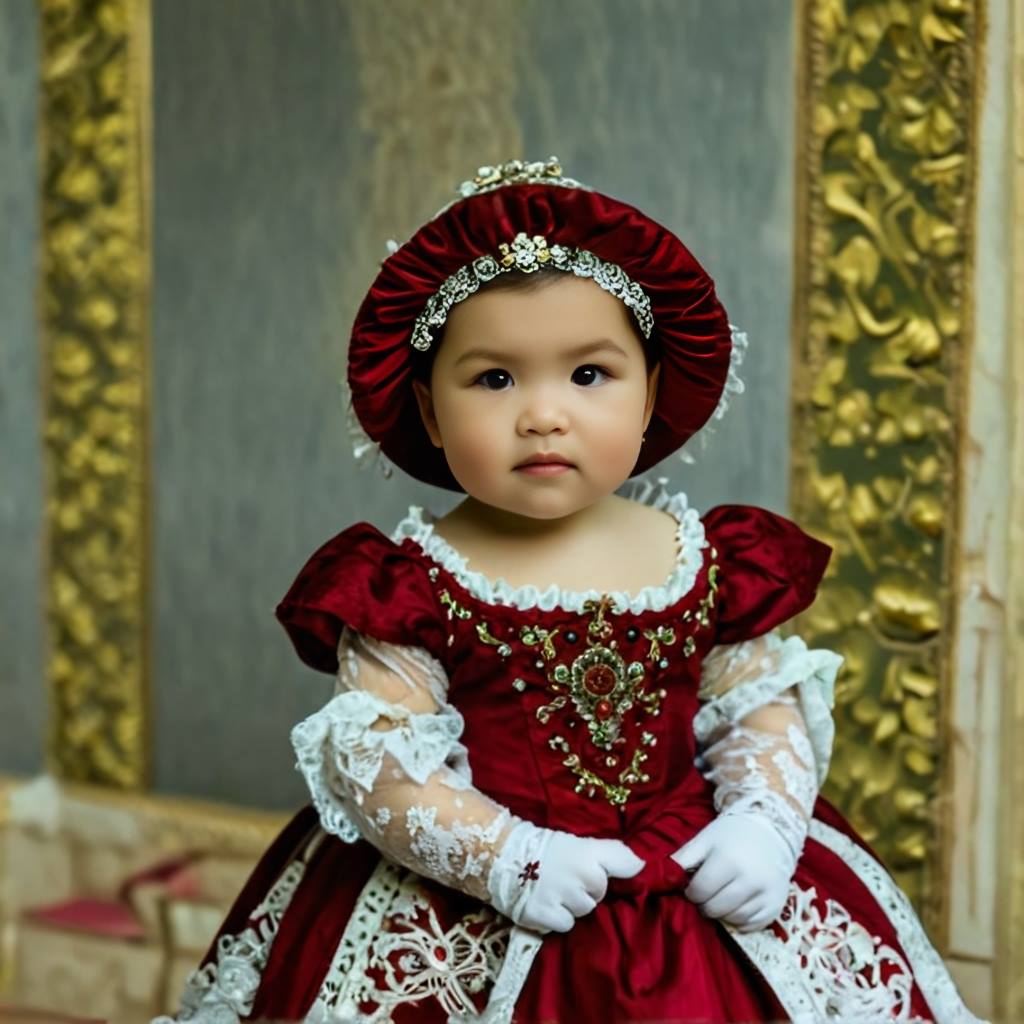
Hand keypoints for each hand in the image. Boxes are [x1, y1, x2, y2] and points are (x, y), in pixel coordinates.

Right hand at [487, 820, 644, 933]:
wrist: (502, 854)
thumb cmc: (546, 849)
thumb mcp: (579, 844)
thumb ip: (612, 855)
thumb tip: (643, 865)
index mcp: (587, 851)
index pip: (623, 861)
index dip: (625, 868)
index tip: (618, 869)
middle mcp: (579, 874)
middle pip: (599, 894)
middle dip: (587, 889)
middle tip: (567, 878)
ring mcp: (561, 896)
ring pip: (582, 911)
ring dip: (572, 905)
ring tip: (555, 890)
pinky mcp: (544, 915)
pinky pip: (565, 925)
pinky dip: (557, 918)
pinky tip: (546, 903)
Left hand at [671, 811, 795, 932]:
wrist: (770, 830)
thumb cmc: (730, 835)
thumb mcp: (704, 840)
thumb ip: (681, 858)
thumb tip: (655, 876)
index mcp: (728, 860)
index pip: (699, 891)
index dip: (691, 892)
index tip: (693, 885)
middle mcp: (750, 879)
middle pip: (714, 909)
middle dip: (704, 904)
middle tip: (706, 892)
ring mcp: (765, 894)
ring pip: (732, 919)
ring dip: (721, 912)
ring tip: (721, 896)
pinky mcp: (776, 906)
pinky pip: (751, 926)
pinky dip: (739, 919)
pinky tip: (736, 904)